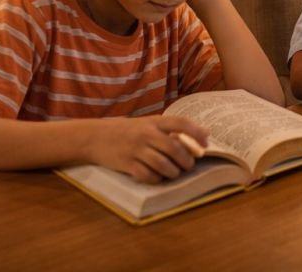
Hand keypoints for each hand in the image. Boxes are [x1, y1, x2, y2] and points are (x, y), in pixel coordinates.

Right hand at [87, 115, 210, 183]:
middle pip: (174, 148)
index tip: (206, 143)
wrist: (94, 137)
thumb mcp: (145, 124)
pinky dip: (157, 179)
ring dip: (174, 172)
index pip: (180, 123)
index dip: (196, 132)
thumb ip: (167, 130)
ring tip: (175, 172)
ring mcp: (136, 149)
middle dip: (186, 160)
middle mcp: (145, 134)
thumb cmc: (126, 131)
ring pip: (163, 165)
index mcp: (153, 121)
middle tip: (189, 165)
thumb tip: (200, 134)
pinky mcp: (127, 164)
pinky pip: (148, 175)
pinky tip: (157, 176)